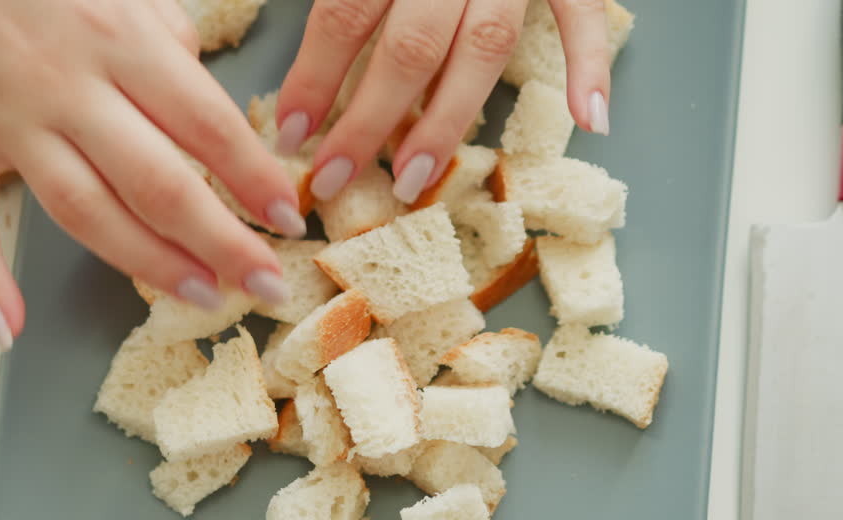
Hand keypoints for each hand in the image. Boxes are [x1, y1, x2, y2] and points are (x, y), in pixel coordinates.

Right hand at [0, 0, 303, 348]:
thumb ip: (166, 43)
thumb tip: (202, 108)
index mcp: (118, 37)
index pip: (205, 124)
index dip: (255, 178)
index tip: (290, 220)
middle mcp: (66, 84)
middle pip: (156, 183)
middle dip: (221, 242)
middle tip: (266, 284)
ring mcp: (5, 116)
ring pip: (82, 210)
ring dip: (146, 263)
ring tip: (202, 297)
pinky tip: (11, 326)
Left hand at [275, 0, 612, 204]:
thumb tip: (251, 12)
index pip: (345, 13)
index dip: (314, 78)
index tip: (289, 133)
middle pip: (411, 46)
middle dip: (368, 121)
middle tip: (331, 180)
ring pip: (485, 46)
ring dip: (449, 120)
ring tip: (415, 177)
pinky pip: (584, 10)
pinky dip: (591, 63)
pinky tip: (589, 119)